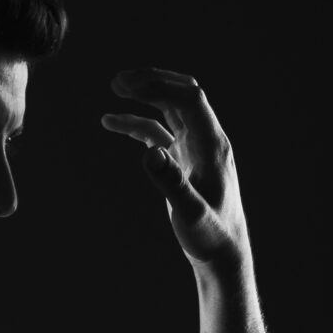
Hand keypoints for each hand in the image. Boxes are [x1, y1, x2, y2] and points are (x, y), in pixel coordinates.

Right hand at [101, 67, 248, 267]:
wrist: (222, 252)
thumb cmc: (211, 235)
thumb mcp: (192, 213)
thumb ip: (172, 183)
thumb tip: (149, 152)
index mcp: (212, 144)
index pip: (189, 99)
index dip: (160, 88)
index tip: (129, 89)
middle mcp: (205, 139)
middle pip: (181, 93)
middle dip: (152, 81)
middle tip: (118, 80)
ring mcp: (192, 148)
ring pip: (169, 108)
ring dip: (144, 94)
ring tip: (115, 86)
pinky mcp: (180, 160)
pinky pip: (157, 132)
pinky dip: (135, 123)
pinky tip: (110, 121)